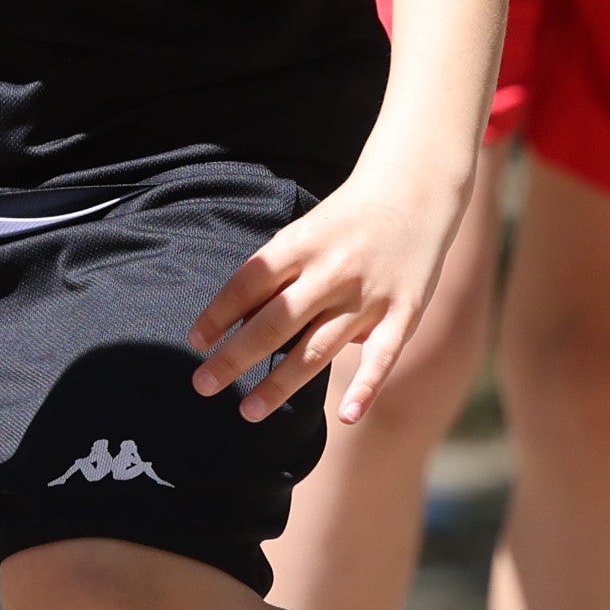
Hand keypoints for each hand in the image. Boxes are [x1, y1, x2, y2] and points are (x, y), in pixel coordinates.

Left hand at [187, 142, 483, 423]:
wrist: (415, 191)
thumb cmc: (345, 221)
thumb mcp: (303, 232)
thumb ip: (275, 275)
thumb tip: (234, 323)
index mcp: (301, 244)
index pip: (249, 283)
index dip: (218, 314)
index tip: (194, 342)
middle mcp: (332, 270)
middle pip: (275, 322)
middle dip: (235, 357)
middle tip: (203, 386)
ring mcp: (369, 295)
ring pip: (318, 349)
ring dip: (280, 384)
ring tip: (248, 412)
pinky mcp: (404, 312)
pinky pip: (382, 356)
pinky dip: (366, 388)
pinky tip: (346, 418)